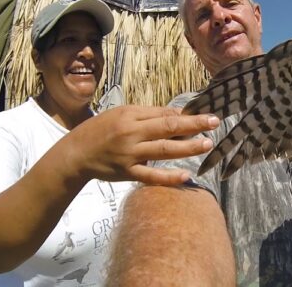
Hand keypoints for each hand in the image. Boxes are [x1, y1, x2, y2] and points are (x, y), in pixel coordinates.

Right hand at [64, 106, 219, 185]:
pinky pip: (151, 176)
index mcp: (131, 116)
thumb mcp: (121, 114)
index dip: (186, 115)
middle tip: (215, 122)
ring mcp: (130, 154)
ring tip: (207, 144)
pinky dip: (169, 177)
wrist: (76, 154)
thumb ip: (148, 115)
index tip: (205, 114)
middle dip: (194, 125)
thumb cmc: (100, 130)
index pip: (164, 114)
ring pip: (163, 150)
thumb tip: (176, 115)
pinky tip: (186, 176)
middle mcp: (131, 133)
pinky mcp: (127, 173)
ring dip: (188, 148)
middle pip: (168, 128)